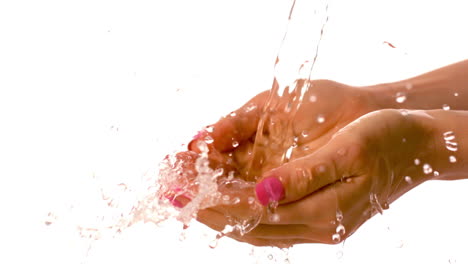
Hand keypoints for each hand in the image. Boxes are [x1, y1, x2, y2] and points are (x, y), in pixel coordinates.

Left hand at [165, 79, 381, 239]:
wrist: (418, 146)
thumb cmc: (385, 140)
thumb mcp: (348, 150)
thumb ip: (304, 176)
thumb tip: (260, 192)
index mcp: (322, 211)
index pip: (253, 214)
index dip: (214, 203)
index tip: (181, 193)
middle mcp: (316, 226)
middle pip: (248, 226)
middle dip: (207, 211)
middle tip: (173, 196)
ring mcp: (317, 226)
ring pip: (256, 227)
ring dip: (220, 213)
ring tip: (190, 198)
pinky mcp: (318, 217)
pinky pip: (269, 221)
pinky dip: (241, 212)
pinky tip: (225, 200)